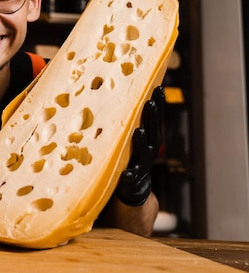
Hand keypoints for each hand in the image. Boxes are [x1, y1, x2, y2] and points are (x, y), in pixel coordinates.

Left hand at [115, 86, 164, 206]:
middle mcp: (147, 149)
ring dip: (141, 140)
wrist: (131, 185)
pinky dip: (128, 174)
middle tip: (149, 102)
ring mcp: (140, 164)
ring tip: (138, 130)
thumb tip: (114, 91)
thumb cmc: (125, 153)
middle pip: (151, 130)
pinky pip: (130, 176)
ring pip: (142, 151)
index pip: (154, 118)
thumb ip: (125, 120)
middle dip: (151, 116)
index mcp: (147, 137)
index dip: (158, 103)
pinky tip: (125, 174)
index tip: (158, 87)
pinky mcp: (131, 178)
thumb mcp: (126, 136)